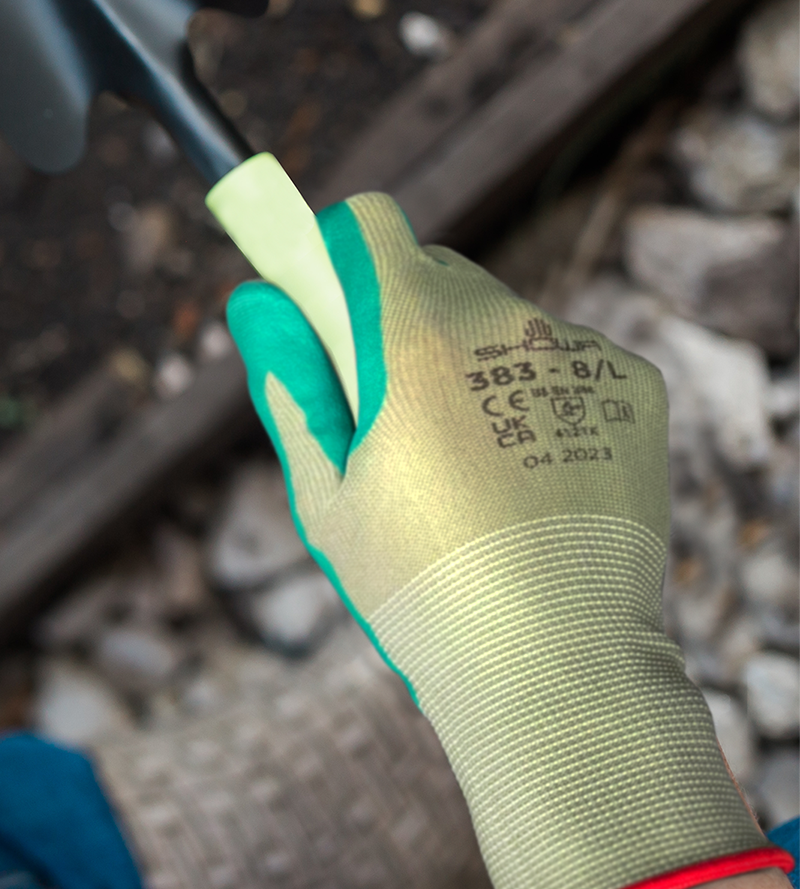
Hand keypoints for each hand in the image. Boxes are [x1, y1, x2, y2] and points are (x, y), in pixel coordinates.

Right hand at [226, 193, 782, 888]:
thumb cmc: (420, 585)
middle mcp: (505, 320)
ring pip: (501, 320)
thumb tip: (253, 304)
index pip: (369, 224)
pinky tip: (526, 477)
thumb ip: (288, 381)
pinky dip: (537, 396)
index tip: (324, 307)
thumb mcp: (324, 488)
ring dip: (471, 361)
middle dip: (399, 318)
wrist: (558, 664)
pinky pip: (563, 361)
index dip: (335, 256)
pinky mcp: (635, 388)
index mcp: (415, 335)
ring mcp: (578, 352)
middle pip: (433, 271)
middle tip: (387, 414)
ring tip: (466, 469)